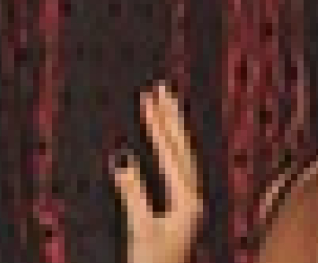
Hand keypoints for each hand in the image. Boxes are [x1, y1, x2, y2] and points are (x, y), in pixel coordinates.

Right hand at [109, 82, 203, 262]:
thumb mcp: (140, 229)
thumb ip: (133, 194)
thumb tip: (122, 159)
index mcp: (188, 199)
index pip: (172, 153)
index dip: (159, 126)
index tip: (149, 99)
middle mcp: (194, 196)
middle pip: (183, 148)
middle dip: (171, 117)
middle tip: (161, 88)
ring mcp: (191, 201)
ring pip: (184, 156)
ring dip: (173, 129)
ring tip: (164, 104)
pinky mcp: (184, 208)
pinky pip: (179, 168)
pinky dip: (171, 149)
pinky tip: (164, 141)